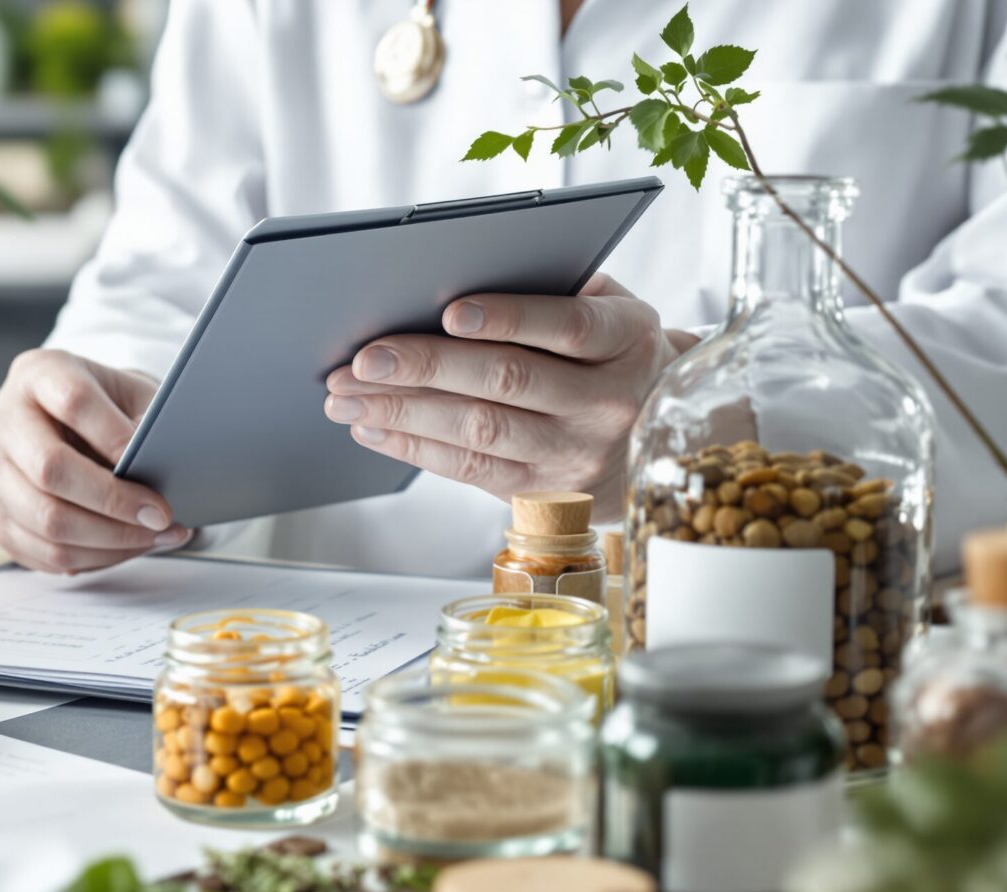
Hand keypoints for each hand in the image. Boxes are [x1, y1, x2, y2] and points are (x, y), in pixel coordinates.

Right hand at [0, 349, 191, 572]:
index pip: (73, 401)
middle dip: (114, 501)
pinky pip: (45, 553)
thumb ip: (146, 420)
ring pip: (47, 521)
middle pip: (50, 470)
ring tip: (157, 536)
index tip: (154, 463)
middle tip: (161, 515)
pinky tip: (129, 547)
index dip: (115, 436)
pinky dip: (95, 558)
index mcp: (37, 374)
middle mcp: (3, 421)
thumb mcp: (134, 393)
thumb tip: (158, 462)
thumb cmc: (112, 406)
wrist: (76, 422)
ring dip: (111, 539)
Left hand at [322, 273, 697, 518]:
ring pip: (479, 431)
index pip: (569, 326)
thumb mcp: (608, 310)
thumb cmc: (609, 353)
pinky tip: (372, 428)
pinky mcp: (544, 493)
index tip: (451, 310)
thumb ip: (551, 291)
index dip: (509, 317)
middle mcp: (607, 401)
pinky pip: (469, 471)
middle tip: (362, 359)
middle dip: (425, 368)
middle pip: (507, 382)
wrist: (660, 438)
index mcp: (627, 339)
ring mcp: (576, 453)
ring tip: (346, 397)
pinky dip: (412, 447)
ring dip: (401, 412)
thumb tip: (449, 283)